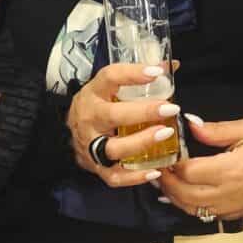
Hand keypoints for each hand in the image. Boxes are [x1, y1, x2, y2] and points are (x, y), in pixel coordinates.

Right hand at [65, 62, 180, 188]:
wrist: (71, 131)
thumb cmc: (99, 104)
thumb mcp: (111, 86)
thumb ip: (139, 78)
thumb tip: (172, 65)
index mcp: (94, 92)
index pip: (110, 77)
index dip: (133, 74)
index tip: (157, 72)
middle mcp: (89, 118)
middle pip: (112, 115)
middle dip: (143, 112)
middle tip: (170, 108)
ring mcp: (90, 145)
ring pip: (113, 149)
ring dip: (141, 143)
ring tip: (166, 134)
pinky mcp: (95, 167)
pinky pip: (114, 176)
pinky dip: (135, 177)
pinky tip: (156, 171)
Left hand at [158, 117, 242, 221]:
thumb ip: (215, 130)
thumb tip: (189, 124)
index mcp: (234, 170)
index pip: (190, 171)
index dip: (172, 162)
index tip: (162, 149)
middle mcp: (230, 194)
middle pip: (185, 194)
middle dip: (166, 181)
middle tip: (156, 164)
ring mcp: (231, 209)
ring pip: (190, 208)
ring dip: (172, 195)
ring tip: (161, 177)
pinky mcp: (233, 216)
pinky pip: (202, 214)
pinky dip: (186, 204)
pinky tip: (177, 192)